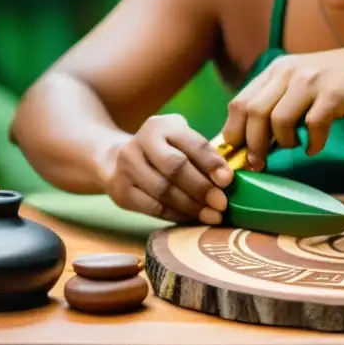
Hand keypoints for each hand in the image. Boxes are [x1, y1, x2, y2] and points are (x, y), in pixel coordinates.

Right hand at [103, 114, 233, 223]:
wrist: (114, 158)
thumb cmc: (161, 149)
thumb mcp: (178, 139)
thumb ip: (200, 152)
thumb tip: (228, 178)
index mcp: (161, 126)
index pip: (191, 143)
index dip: (211, 163)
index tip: (228, 180)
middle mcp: (141, 142)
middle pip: (175, 167)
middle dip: (202, 187)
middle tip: (222, 203)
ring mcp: (127, 166)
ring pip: (163, 190)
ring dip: (192, 206)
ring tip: (212, 215)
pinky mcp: (120, 191)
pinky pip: (153, 207)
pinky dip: (176, 214)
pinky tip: (192, 218)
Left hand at [221, 47, 343, 169]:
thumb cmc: (326, 85)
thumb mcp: (293, 84)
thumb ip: (271, 104)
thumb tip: (245, 144)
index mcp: (273, 71)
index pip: (239, 103)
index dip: (233, 132)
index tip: (237, 154)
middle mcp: (287, 72)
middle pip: (254, 113)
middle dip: (253, 145)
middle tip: (258, 164)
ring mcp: (310, 81)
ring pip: (279, 121)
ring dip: (283, 143)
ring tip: (294, 146)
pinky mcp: (332, 94)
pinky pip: (313, 127)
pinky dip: (312, 144)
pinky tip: (314, 147)